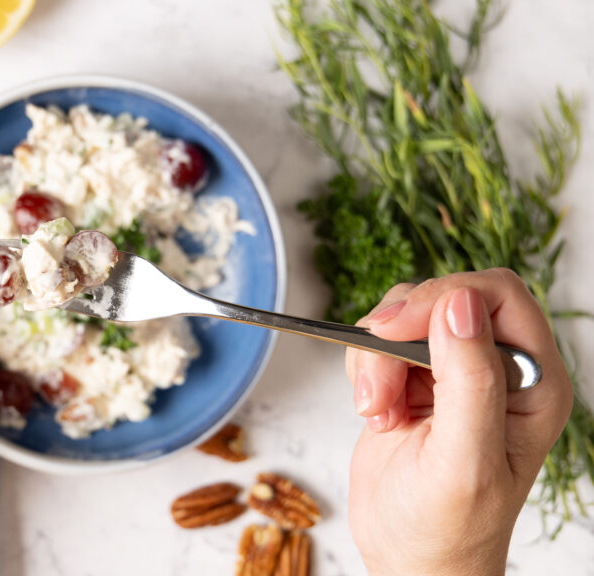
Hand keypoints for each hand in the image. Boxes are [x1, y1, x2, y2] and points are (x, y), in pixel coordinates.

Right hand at [345, 269, 572, 575]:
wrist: (409, 560)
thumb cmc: (448, 528)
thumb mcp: (464, 459)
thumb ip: (469, 379)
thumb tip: (459, 303)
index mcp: (533, 383)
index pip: (499, 296)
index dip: (446, 297)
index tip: (396, 328)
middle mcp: (497, 370)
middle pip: (445, 298)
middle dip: (399, 332)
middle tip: (378, 383)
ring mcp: (452, 373)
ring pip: (404, 317)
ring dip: (374, 358)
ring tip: (377, 410)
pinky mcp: (411, 380)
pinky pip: (378, 343)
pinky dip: (362, 370)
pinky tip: (375, 414)